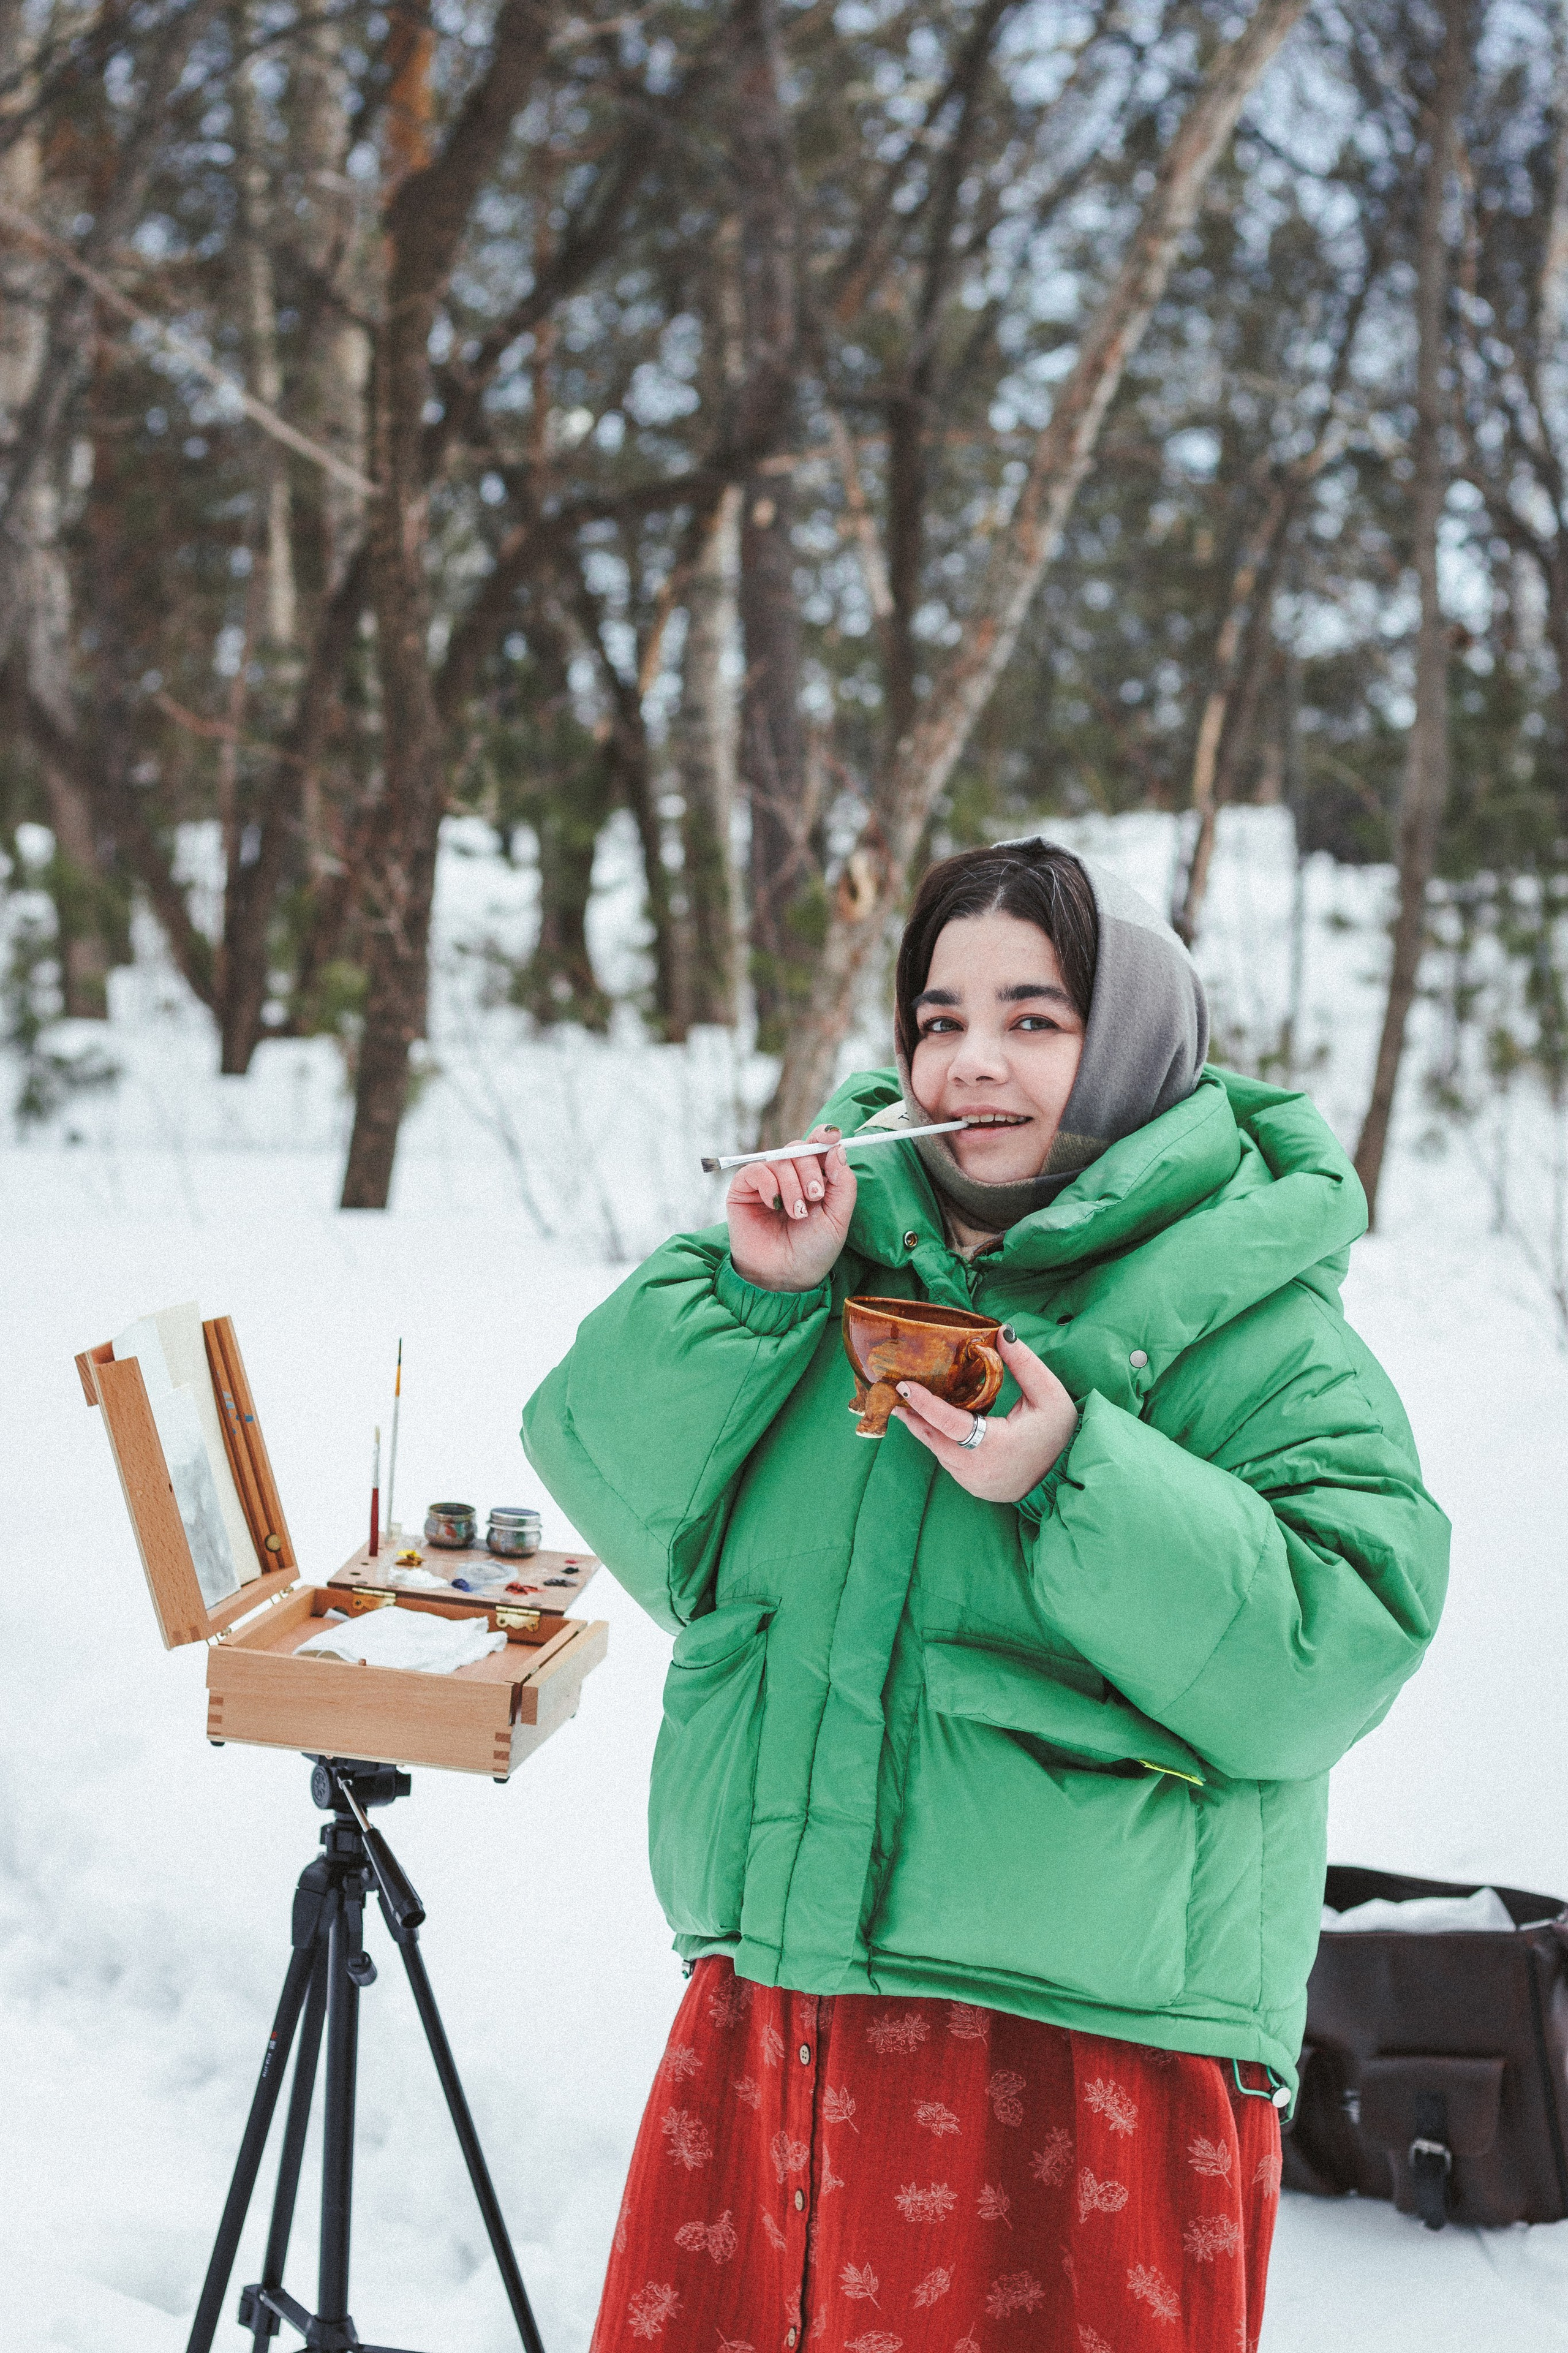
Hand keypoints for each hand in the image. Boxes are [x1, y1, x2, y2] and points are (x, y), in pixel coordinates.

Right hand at [727, 1125, 857, 1292]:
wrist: (786, 1275)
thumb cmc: (813, 1249)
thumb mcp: (838, 1217)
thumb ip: (842, 1182)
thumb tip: (837, 1147)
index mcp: (815, 1179)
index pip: (819, 1146)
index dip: (824, 1136)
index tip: (831, 1135)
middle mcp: (791, 1176)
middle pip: (800, 1148)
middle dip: (810, 1169)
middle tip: (814, 1196)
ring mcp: (767, 1181)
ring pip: (781, 1159)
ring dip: (792, 1185)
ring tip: (795, 1213)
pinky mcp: (744, 1189)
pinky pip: (757, 1169)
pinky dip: (770, 1185)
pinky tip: (774, 1205)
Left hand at [893, 1328, 1077, 1503]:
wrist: (1065, 1477)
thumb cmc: (1057, 1434)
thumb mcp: (1049, 1395)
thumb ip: (1024, 1364)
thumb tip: (1002, 1332)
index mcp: (995, 1445)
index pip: (949, 1422)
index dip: (925, 1404)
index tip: (904, 1387)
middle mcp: (978, 1468)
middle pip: (935, 1438)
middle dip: (915, 1416)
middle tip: (897, 1395)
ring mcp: (973, 1481)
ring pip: (939, 1452)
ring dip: (926, 1429)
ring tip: (909, 1407)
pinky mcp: (974, 1487)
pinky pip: (949, 1462)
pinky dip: (941, 1443)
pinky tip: (937, 1426)